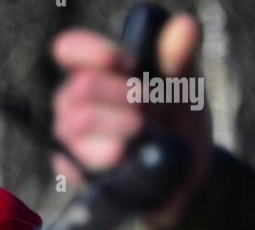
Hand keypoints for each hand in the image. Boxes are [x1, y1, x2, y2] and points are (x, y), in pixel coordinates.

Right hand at [51, 13, 212, 229]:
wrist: (180, 176)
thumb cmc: (176, 124)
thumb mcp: (184, 89)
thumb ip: (180, 59)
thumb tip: (184, 28)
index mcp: (97, 71)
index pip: (70, 50)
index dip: (96, 53)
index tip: (131, 64)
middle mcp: (75, 101)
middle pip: (81, 87)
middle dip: (125, 96)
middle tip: (155, 108)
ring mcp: (71, 136)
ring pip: (78, 122)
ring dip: (120, 126)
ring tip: (146, 133)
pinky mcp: (72, 169)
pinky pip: (76, 160)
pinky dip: (109, 156)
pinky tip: (129, 158)